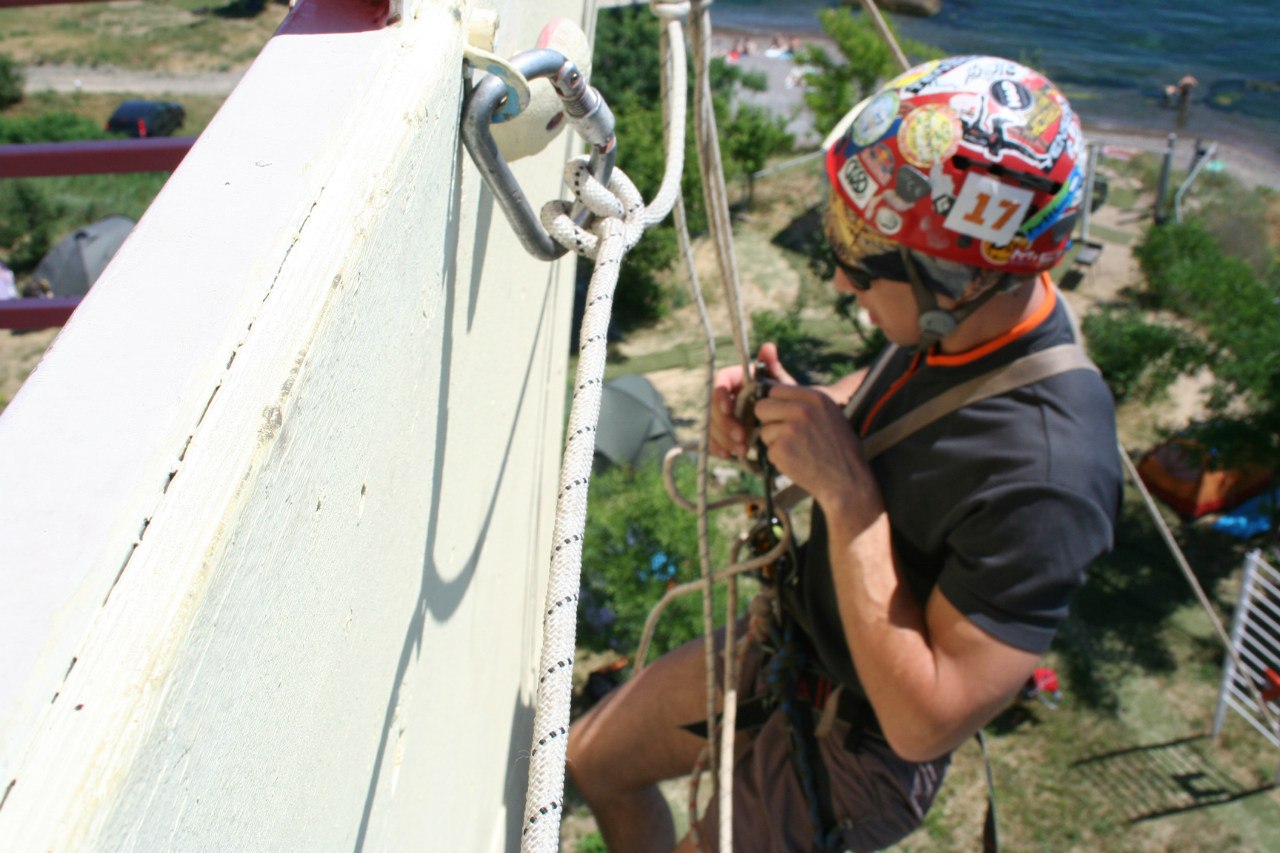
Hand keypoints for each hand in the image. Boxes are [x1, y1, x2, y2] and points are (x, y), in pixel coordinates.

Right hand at [709, 343, 796, 458]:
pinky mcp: (722, 432)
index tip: (729, 410)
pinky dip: (719, 448)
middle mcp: (726, 396)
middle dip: (724, 423)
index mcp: (737, 380)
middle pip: (713, 406)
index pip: (719, 381)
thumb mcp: (783, 387)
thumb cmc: (787, 403)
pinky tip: (729, 455)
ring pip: (711, 425)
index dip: (719, 395)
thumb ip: (774, 369)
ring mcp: (722, 415)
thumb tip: (768, 346)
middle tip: (741, 436)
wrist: (789, 426)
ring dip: (723, 438)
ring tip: (743, 450)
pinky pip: (712, 440)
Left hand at [753, 383, 872, 513]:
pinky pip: (768, 450)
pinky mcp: (781, 450)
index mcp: (815, 397)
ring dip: (774, 442)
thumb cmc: (840, 449)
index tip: (781, 415)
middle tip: (781, 433)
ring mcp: (790, 430)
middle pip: (762, 407)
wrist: (848, 480)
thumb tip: (774, 396)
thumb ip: (805, 404)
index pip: (775, 390)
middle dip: (768, 420)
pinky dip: (778, 458)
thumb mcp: (830, 415)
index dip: (776, 404)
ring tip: (798, 450)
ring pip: (764, 431)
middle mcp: (802, 410)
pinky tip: (797, 462)